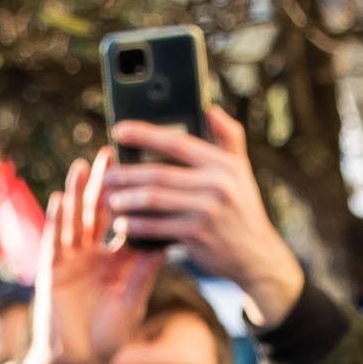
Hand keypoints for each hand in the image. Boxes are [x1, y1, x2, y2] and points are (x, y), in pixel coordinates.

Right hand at [19, 154, 155, 363]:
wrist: (80, 361)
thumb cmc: (108, 334)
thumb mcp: (133, 300)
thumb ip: (146, 272)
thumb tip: (168, 240)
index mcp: (117, 258)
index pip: (127, 219)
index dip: (135, 197)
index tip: (145, 170)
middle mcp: (93, 252)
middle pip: (100, 210)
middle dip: (107, 183)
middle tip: (115, 152)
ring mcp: (70, 258)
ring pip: (75, 218)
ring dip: (79, 192)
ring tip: (86, 165)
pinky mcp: (52, 271)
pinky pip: (54, 241)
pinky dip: (57, 220)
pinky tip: (60, 198)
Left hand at [97, 116, 306, 325]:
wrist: (255, 255)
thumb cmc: (241, 208)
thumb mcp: (241, 171)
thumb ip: (228, 137)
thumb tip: (209, 108)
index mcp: (223, 164)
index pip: (177, 142)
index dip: (145, 134)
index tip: (119, 130)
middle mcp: (217, 185)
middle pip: (159, 173)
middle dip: (127, 174)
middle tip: (107, 176)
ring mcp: (207, 211)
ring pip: (153, 200)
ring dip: (126, 200)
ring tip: (109, 200)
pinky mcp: (197, 236)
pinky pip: (156, 227)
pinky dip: (136, 226)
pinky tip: (122, 224)